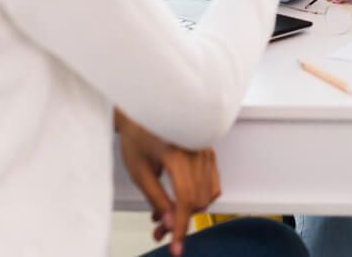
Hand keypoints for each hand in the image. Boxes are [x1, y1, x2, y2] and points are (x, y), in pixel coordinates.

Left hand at [116, 110, 221, 255]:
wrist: (146, 108)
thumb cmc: (138, 133)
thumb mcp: (139, 171)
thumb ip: (156, 199)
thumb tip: (169, 224)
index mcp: (178, 154)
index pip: (186, 199)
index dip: (181, 227)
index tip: (177, 247)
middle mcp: (197, 151)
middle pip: (198, 200)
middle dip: (180, 220)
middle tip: (160, 230)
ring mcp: (206, 151)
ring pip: (207, 195)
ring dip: (188, 211)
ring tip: (165, 216)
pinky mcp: (209, 152)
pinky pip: (212, 184)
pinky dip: (200, 197)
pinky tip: (182, 201)